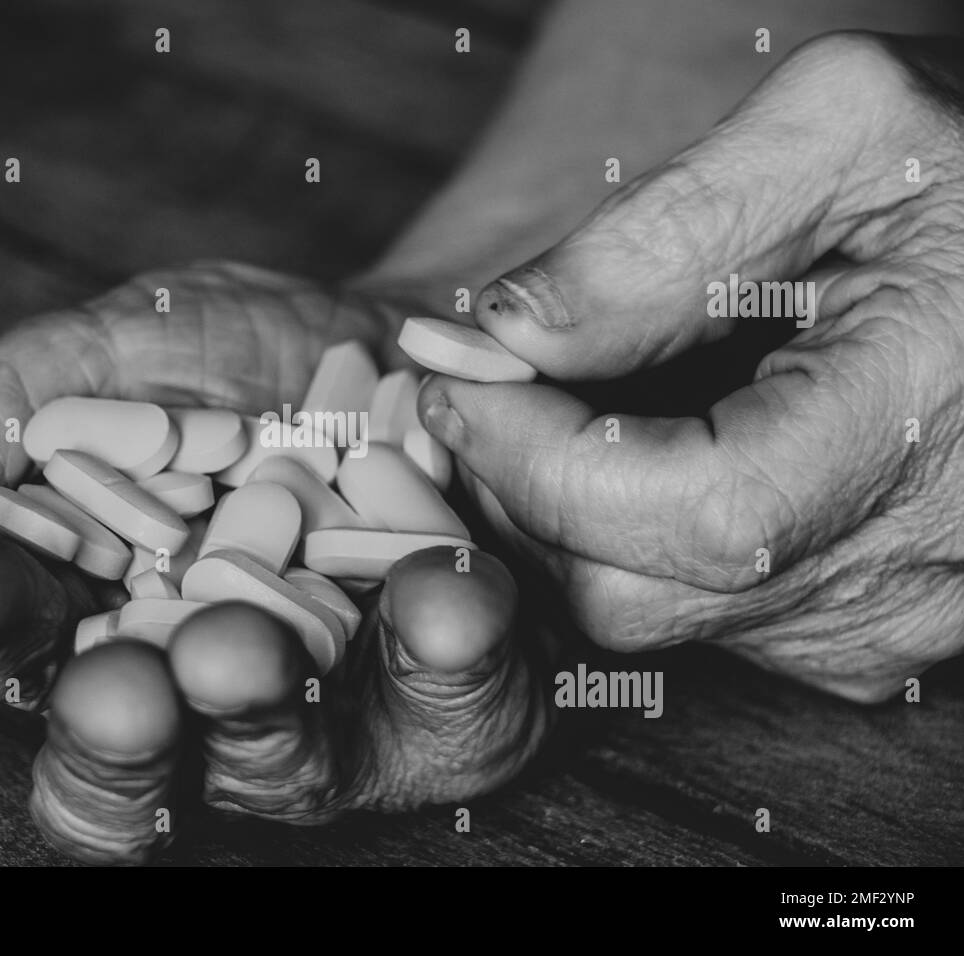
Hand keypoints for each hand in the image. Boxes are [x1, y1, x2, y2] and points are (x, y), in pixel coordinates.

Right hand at [0, 260, 546, 862]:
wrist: (395, 345)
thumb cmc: (215, 372)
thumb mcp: (65, 381)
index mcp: (84, 621)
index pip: (5, 652)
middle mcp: (193, 687)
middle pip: (137, 756)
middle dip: (120, 731)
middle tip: (114, 688)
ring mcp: (329, 705)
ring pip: (283, 761)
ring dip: (262, 716)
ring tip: (248, 653)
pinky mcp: (450, 701)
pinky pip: (457, 707)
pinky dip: (447, 657)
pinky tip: (443, 596)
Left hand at [418, 32, 963, 702]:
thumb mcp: (844, 130)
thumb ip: (669, 226)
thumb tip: (507, 330)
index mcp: (923, 435)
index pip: (683, 512)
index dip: (532, 453)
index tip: (460, 373)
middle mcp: (913, 571)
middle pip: (633, 593)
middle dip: (522, 486)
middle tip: (488, 386)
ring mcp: (887, 620)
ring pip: (650, 616)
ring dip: (568, 513)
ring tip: (573, 401)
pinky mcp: (862, 632)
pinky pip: (696, 617)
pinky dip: (630, 539)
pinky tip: (653, 447)